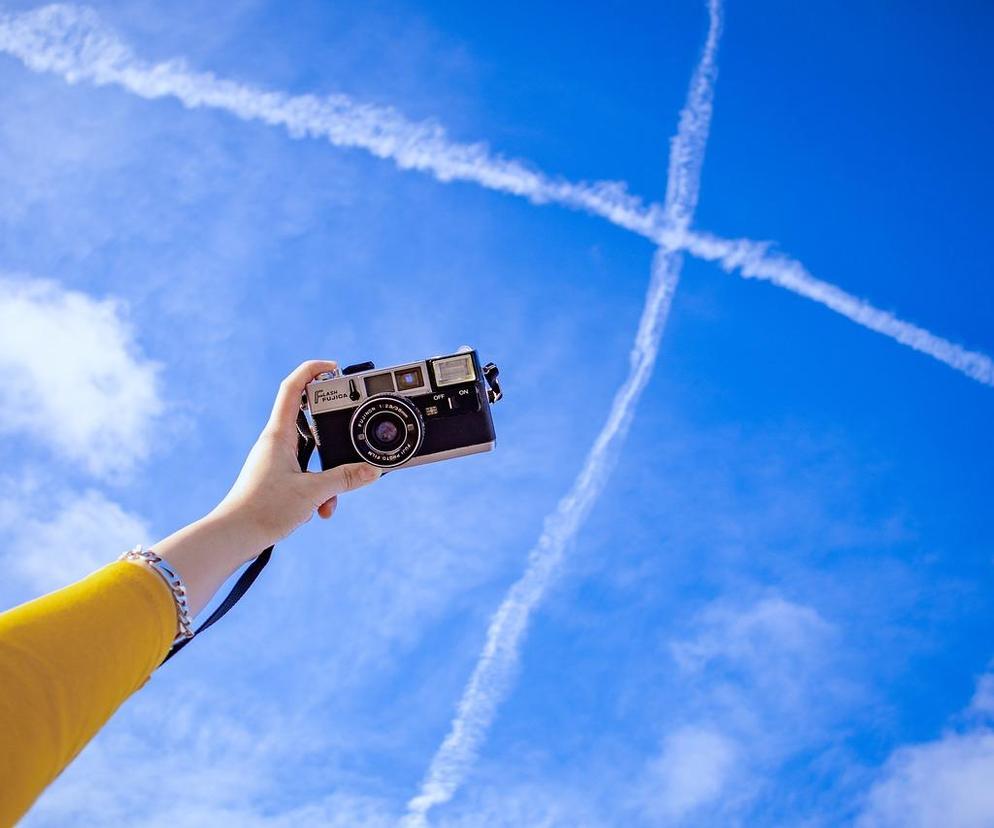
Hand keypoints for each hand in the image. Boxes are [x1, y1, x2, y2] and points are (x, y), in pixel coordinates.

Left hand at [213, 360, 381, 553]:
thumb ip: (345, 479)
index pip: (293, 388)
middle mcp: (275, 443)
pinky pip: (304, 476)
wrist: (233, 536)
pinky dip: (316, 492)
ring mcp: (275, 462)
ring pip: (310, 456)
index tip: (334, 367)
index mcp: (279, 434)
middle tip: (350, 430)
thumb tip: (372, 471)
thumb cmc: (262, 509)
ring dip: (326, 476)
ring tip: (329, 502)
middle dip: (333, 433)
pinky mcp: (275, 480)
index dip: (313, 371)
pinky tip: (316, 511)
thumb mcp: (313, 492)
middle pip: (309, 421)